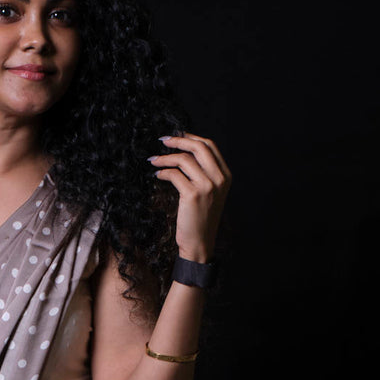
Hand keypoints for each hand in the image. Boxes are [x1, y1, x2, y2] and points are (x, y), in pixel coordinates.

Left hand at [148, 132, 231, 262]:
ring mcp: (207, 186)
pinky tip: (157, 175)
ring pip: (184, 159)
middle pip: (198, 147)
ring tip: (154, 160)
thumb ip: (204, 173)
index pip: (210, 146)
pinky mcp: (193, 195)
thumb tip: (185, 152)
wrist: (199, 244)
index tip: (177, 136)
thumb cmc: (200, 219)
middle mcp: (219, 179)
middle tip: (163, 140)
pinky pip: (174, 174)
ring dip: (165, 157)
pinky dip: (163, 172)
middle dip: (178, 140)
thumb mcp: (210, 193)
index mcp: (225, 175)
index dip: (192, 137)